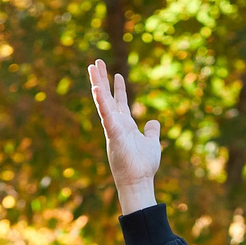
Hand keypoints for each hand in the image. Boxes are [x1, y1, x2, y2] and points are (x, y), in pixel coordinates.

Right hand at [87, 61, 161, 212]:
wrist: (139, 182)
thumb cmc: (143, 166)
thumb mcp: (151, 143)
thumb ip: (151, 131)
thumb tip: (153, 122)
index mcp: (125, 125)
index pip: (120, 102)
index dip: (118, 88)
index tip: (116, 73)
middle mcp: (116, 124)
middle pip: (107, 97)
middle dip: (101, 79)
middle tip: (95, 62)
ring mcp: (113, 128)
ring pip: (103, 102)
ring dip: (97, 84)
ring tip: (92, 68)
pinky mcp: (113, 134)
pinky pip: (106, 116)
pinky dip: (101, 103)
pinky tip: (96, 89)